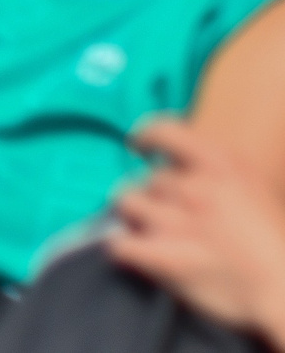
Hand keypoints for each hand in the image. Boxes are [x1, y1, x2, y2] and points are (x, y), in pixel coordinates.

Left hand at [108, 118, 284, 340]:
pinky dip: (123, 245)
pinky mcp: (162, 257)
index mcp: (222, 165)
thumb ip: (221, 173)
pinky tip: (133, 250)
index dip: (147, 136)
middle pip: (148, 178)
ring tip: (150, 228)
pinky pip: (120, 243)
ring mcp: (175, 222)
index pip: (165, 131)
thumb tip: (186, 167)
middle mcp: (194, 187)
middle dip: (156, 195)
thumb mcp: (258, 188)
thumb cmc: (279, 243)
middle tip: (172, 213)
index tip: (140, 145)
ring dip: (135, 214)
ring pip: (127, 202)